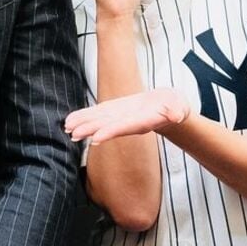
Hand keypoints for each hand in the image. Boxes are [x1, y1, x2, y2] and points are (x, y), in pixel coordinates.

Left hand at [64, 87, 190, 143]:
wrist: (168, 107)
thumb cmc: (176, 107)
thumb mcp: (179, 107)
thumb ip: (177, 111)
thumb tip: (176, 115)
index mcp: (142, 122)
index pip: (124, 128)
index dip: (110, 132)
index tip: (95, 138)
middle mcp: (128, 123)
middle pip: (107, 127)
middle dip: (90, 130)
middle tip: (73, 134)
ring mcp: (119, 118)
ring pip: (98, 121)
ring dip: (82, 124)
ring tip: (67, 128)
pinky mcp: (114, 111)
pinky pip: (96, 114)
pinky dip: (83, 116)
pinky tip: (70, 120)